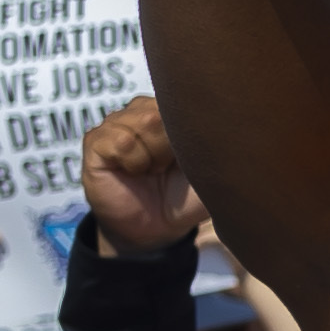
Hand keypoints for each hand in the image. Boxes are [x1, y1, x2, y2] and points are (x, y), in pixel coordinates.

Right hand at [76, 98, 207, 257]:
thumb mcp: (212, 172)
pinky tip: (134, 171)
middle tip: (166, 167)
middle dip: (170, 146)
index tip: (188, 157)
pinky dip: (134, 161)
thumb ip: (221, 144)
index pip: (184, 101)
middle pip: (163, 110)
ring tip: (151, 169)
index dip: (189, 134)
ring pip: (143, 122)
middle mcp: (141, 111)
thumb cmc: (183, 197)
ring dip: (153, 155)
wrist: (155, 229)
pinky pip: (121, 140)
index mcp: (170, 112)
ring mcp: (116, 124)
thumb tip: (234, 123)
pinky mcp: (95, 142)